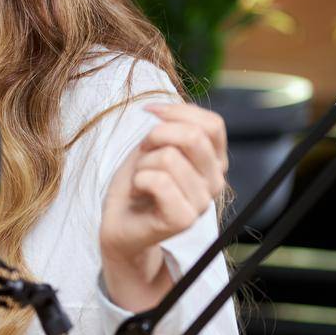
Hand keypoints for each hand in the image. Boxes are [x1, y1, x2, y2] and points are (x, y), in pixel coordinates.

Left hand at [98, 101, 228, 303]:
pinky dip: (139, 181)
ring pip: (168, 157)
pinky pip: (158, 180)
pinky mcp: (183, 219)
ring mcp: (202, 202)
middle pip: (193, 136)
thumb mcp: (152, 148)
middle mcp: (215, 181)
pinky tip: (139, 195)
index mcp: (214, 162)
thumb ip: (169, 128)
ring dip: (142, 165)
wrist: (120, 226)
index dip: (177, 112)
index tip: (150, 114)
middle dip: (155, 137)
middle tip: (143, 156)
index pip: (212, 123)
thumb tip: (160, 108)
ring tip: (142, 182)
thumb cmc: (137, 186)